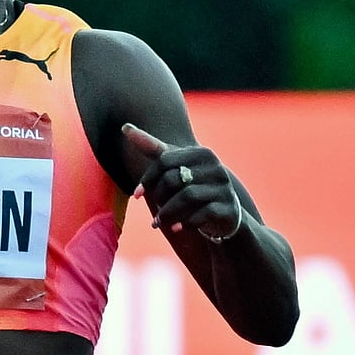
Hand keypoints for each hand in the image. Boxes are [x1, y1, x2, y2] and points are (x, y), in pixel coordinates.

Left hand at [122, 123, 241, 240]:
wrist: (223, 214)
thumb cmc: (192, 185)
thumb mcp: (174, 166)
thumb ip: (152, 147)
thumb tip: (125, 127)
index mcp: (201, 153)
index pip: (165, 160)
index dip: (147, 179)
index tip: (136, 195)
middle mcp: (216, 167)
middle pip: (174, 179)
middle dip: (159, 197)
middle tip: (155, 211)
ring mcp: (225, 188)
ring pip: (187, 197)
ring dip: (168, 213)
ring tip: (159, 223)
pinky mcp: (229, 208)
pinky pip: (203, 214)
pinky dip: (186, 223)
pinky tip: (177, 228)